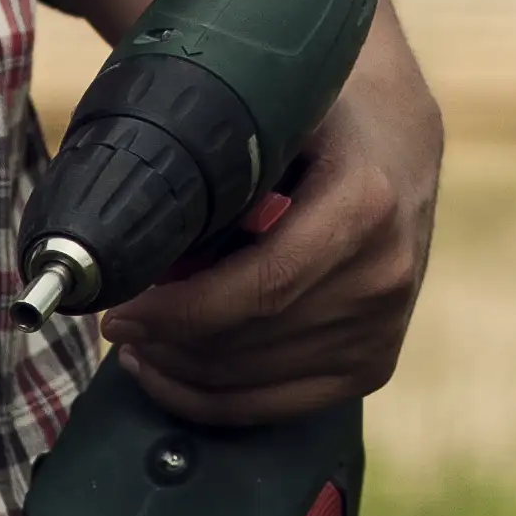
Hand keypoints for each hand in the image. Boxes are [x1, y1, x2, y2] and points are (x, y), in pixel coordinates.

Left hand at [91, 29, 442, 428]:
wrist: (400, 141)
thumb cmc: (326, 117)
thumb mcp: (284, 110)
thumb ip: (227, 158)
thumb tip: (144, 219)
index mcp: (364, 206)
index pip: (262, 285)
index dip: (183, 311)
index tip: (122, 309)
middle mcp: (384, 275)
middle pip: (250, 340)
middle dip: (168, 340)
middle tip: (115, 322)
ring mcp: (383, 328)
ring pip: (254, 380)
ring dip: (182, 372)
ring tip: (137, 343)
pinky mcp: (374, 364)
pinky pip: (279, 405)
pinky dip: (215, 400)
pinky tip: (172, 374)